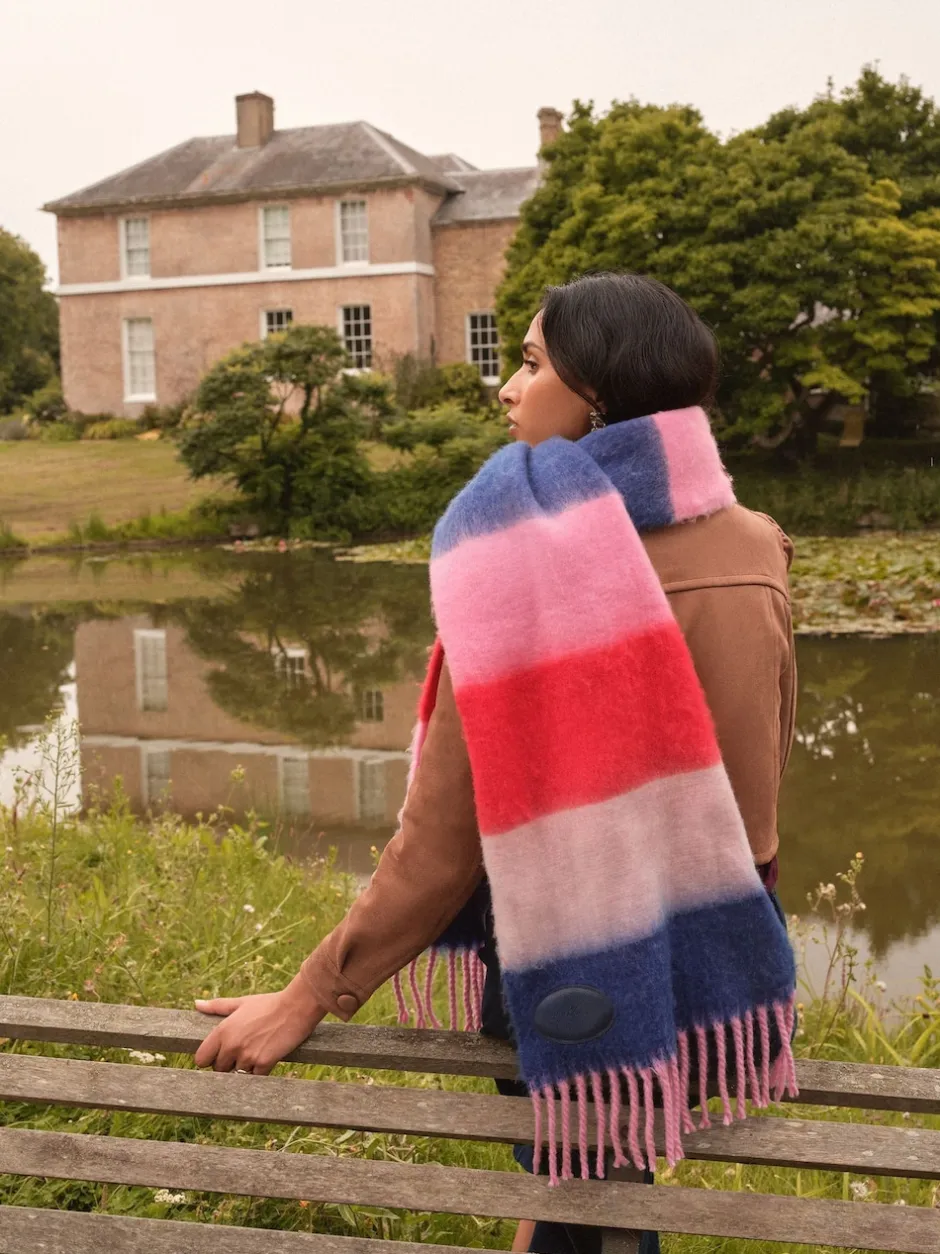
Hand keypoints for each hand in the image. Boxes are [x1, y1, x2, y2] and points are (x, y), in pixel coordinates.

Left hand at [193, 975, 326, 1074]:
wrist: (297, 1006)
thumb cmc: (269, 1003)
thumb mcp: (242, 1002)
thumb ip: (217, 1006)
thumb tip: (197, 1004)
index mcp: (223, 1030)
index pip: (201, 1059)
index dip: (210, 1058)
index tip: (219, 1055)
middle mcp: (232, 1045)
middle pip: (219, 1070)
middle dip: (228, 1064)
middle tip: (243, 1052)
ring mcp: (247, 1056)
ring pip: (237, 1075)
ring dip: (245, 1069)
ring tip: (257, 1053)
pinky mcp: (264, 1064)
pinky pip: (254, 1078)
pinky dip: (259, 1072)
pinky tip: (266, 1059)